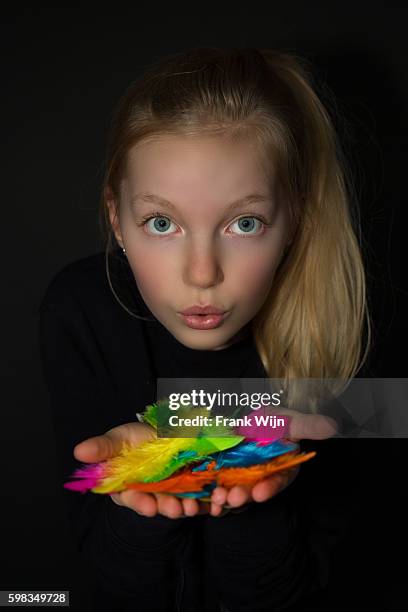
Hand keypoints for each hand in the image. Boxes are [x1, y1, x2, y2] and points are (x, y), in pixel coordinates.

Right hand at [73, 421, 228, 518]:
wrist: (165, 429)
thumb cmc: (135, 438)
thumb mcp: (119, 439)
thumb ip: (103, 447)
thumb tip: (78, 451)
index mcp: (127, 486)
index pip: (130, 498)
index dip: (138, 503)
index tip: (147, 505)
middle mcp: (148, 493)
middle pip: (156, 504)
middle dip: (165, 507)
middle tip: (173, 508)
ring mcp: (169, 491)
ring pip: (177, 503)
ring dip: (184, 506)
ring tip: (191, 506)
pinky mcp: (190, 486)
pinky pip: (196, 498)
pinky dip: (203, 500)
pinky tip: (209, 500)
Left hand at [210, 408, 337, 513]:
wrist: (248, 417)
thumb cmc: (274, 421)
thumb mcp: (290, 420)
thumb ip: (308, 426)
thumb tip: (332, 426)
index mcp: (280, 468)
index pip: (278, 480)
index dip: (270, 487)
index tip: (261, 493)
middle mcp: (260, 478)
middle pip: (252, 492)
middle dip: (243, 496)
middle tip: (233, 498)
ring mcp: (239, 479)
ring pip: (233, 494)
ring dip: (224, 499)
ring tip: (217, 498)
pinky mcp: (220, 477)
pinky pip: (213, 490)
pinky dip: (206, 499)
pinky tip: (200, 501)